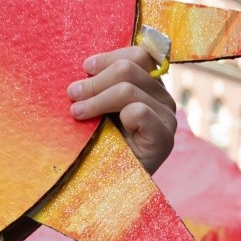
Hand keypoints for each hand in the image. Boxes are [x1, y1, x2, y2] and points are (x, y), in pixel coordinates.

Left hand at [68, 47, 176, 174]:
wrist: (109, 185)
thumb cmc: (101, 145)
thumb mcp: (101, 108)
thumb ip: (102, 86)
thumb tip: (85, 65)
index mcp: (150, 87)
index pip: (140, 55)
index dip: (110, 57)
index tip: (85, 67)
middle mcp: (164, 99)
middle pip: (131, 67)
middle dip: (95, 80)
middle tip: (73, 94)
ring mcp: (167, 118)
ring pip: (128, 88)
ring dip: (95, 98)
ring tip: (76, 112)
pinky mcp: (164, 137)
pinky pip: (138, 111)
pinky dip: (115, 116)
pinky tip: (103, 130)